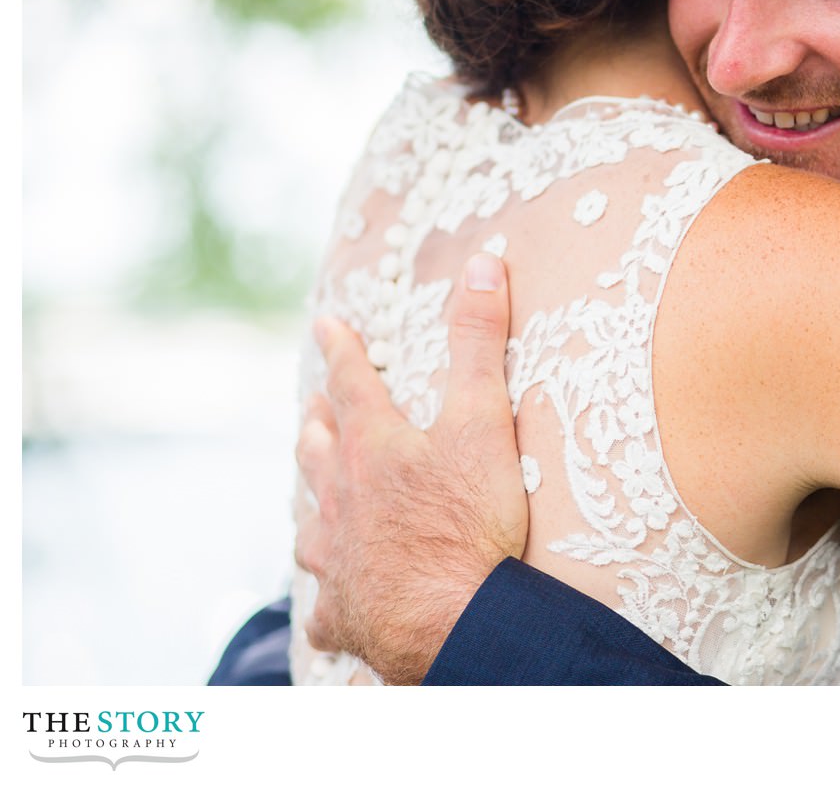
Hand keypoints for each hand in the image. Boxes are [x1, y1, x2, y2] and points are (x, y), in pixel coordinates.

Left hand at [294, 252, 525, 683]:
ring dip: (314, 506)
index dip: (341, 349)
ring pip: (312, 525)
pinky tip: (334, 602)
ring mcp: (337, 557)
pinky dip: (332, 597)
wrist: (450, 619)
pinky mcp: (345, 611)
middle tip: (313, 411)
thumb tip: (483, 264)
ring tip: (313, 501)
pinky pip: (328, 604)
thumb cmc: (469, 521)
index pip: (351, 383)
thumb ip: (479, 342)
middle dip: (317, 426)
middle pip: (318, 453)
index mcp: (374, 447)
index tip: (325, 324)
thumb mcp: (483, 420)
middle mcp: (342, 498)